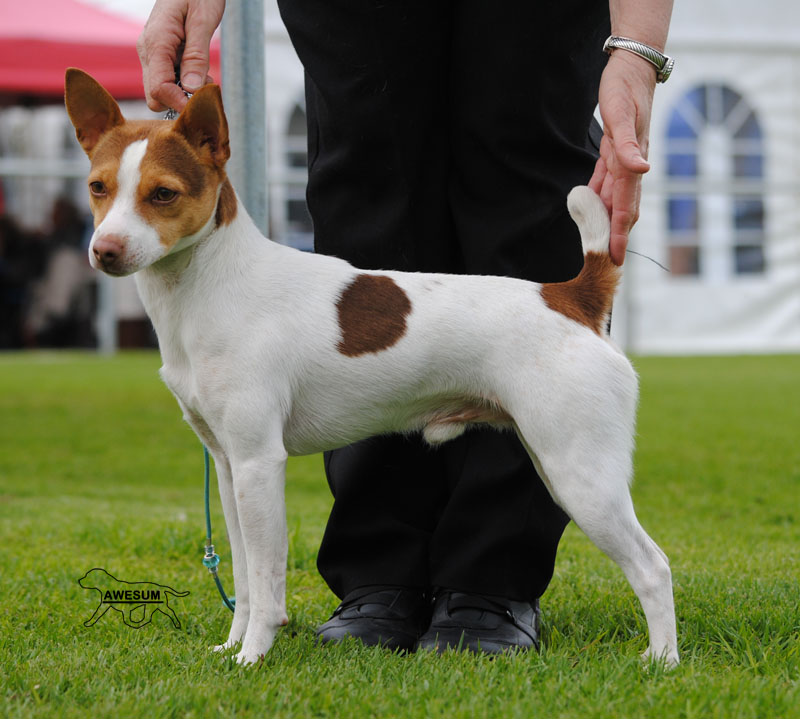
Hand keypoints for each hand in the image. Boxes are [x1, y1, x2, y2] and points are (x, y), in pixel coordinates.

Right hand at [137, 0, 224, 111]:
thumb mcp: (203, 21)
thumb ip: (196, 56)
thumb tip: (191, 88)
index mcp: (155, 42)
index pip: (158, 89)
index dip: (179, 103)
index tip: (201, 106)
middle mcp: (148, 51)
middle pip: (154, 96)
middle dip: (180, 100)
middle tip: (205, 88)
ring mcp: (151, 53)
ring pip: (160, 91)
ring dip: (183, 93)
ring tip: (205, 76)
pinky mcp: (159, 55)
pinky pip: (167, 79)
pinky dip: (183, 83)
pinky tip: (199, 72)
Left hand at [589, 50, 656, 264]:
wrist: (631, 68)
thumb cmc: (624, 89)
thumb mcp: (622, 114)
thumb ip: (628, 145)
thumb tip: (643, 170)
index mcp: (630, 163)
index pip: (624, 207)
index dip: (621, 234)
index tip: (616, 258)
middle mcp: (628, 166)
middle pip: (622, 209)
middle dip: (617, 236)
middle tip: (609, 264)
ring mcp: (621, 159)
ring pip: (614, 198)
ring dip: (608, 221)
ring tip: (601, 244)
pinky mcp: (612, 150)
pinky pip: (605, 181)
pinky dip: (599, 198)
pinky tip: (590, 208)